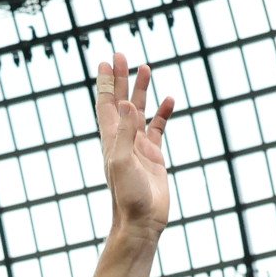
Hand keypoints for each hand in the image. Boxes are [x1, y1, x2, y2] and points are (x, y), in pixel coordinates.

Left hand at [92, 51, 177, 240]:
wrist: (141, 222)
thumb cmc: (127, 196)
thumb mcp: (122, 162)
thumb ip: (125, 133)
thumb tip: (128, 102)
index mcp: (111, 139)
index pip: (107, 103)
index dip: (105, 82)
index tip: (105, 60)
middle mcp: (123, 139)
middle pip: (122, 101)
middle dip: (121, 78)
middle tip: (122, 54)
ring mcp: (139, 147)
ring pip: (140, 111)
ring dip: (142, 90)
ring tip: (146, 68)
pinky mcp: (154, 157)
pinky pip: (159, 128)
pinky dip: (163, 114)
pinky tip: (169, 100)